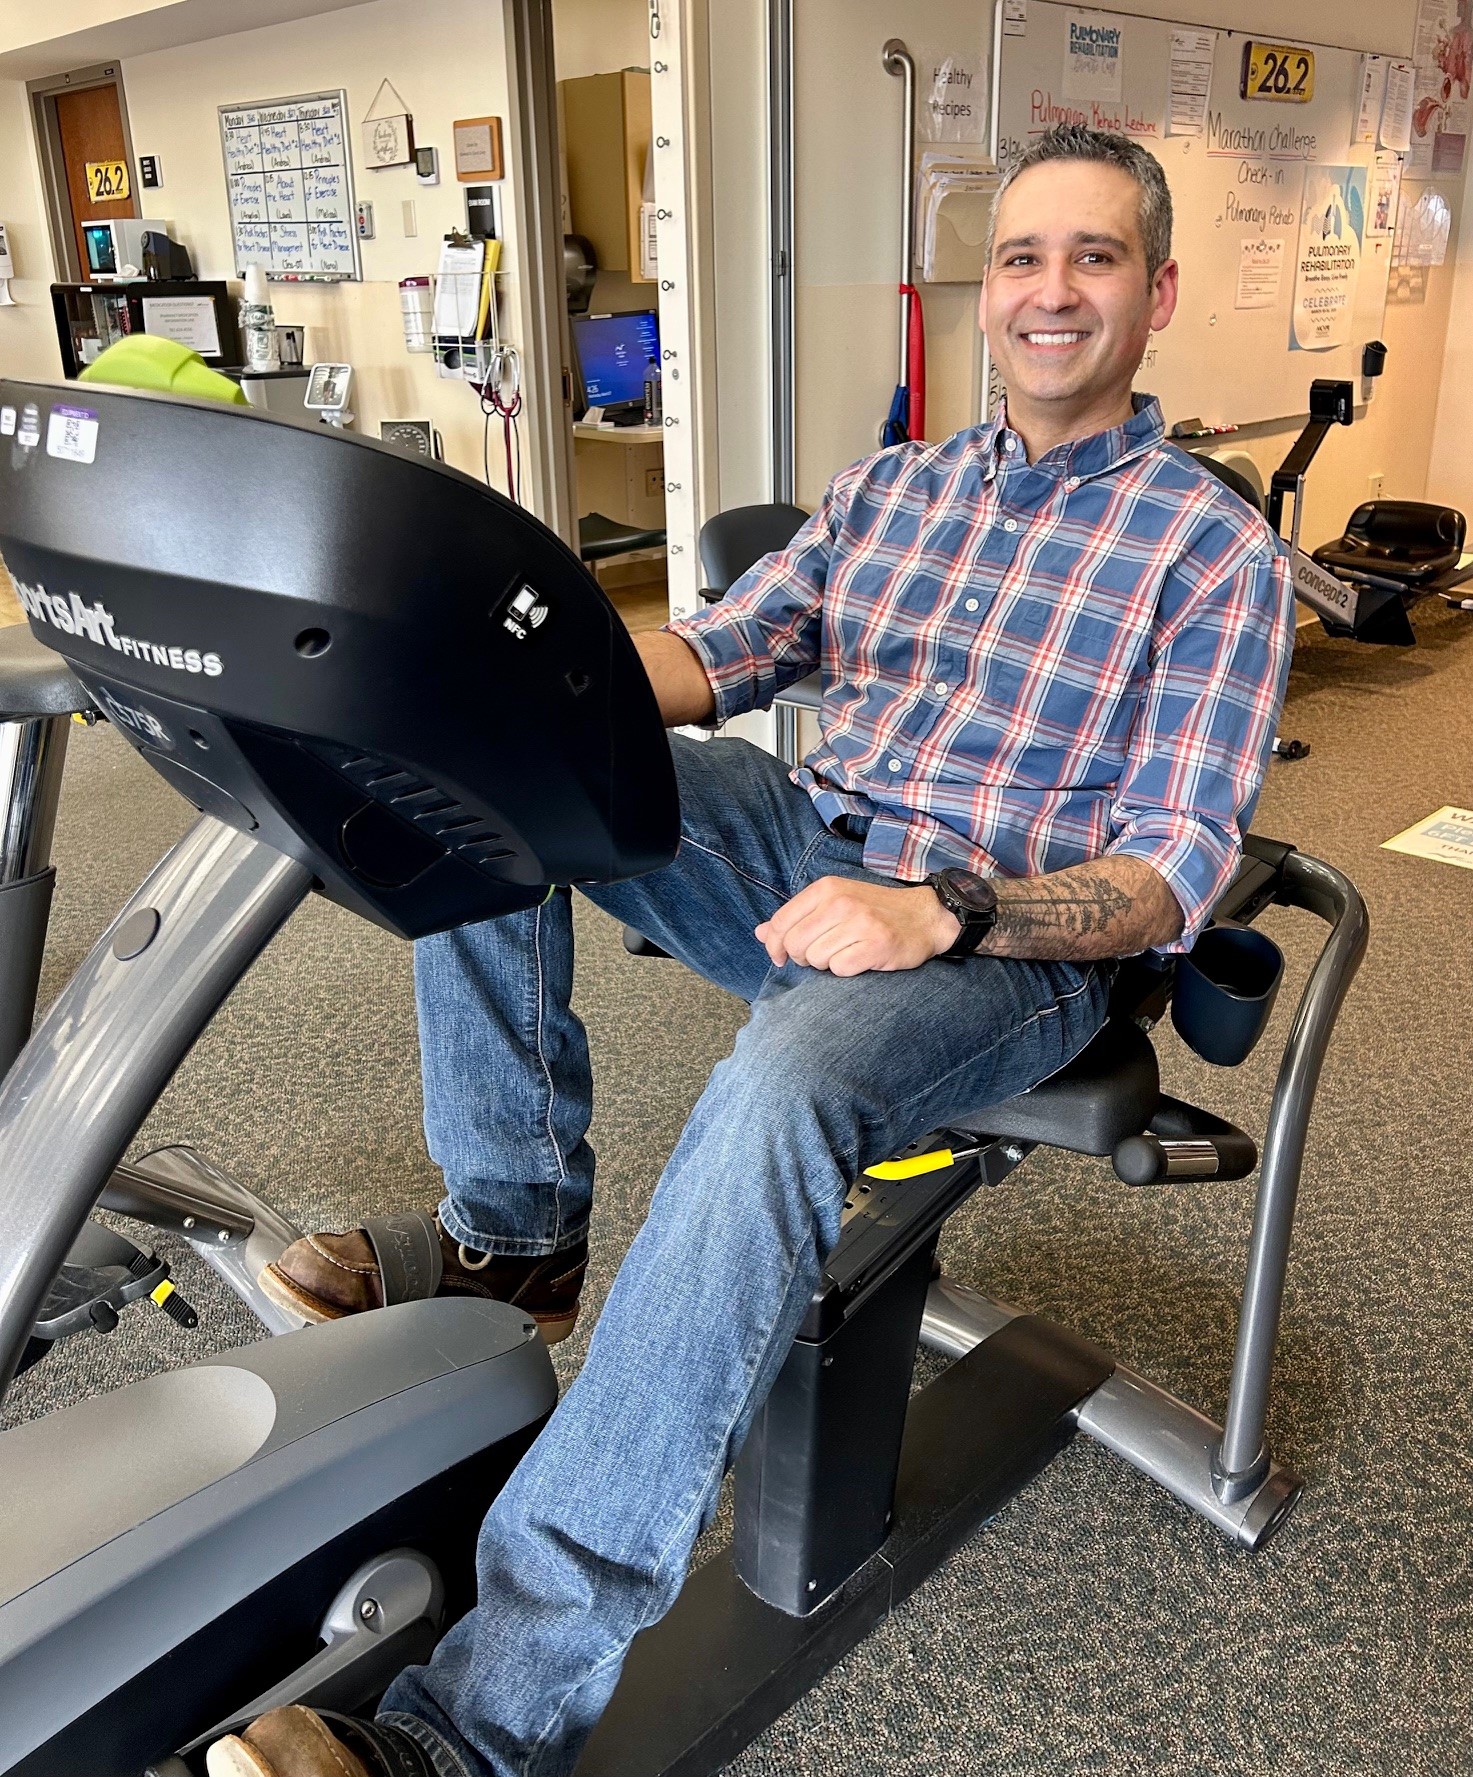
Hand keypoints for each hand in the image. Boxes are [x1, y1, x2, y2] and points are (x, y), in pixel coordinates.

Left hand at [755, 876, 959, 975]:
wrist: (924, 916)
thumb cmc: (874, 912)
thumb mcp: (833, 903)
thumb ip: (796, 917)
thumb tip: (759, 933)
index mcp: (825, 888)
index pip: (780, 923)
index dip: (774, 946)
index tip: (782, 957)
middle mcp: (840, 902)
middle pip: (794, 944)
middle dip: (803, 958)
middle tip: (822, 954)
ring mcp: (860, 922)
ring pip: (816, 959)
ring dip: (827, 964)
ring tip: (846, 952)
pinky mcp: (876, 944)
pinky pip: (840, 969)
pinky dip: (846, 970)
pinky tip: (860, 959)